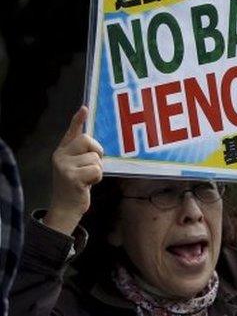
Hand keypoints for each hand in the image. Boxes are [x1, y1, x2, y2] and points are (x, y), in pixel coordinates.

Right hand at [47, 106, 103, 234]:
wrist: (65, 208)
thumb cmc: (76, 186)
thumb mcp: (77, 167)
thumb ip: (82, 154)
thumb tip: (93, 142)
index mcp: (62, 151)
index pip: (71, 132)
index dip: (78, 120)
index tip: (85, 108)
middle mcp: (60, 155)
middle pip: (88, 140)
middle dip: (98, 153)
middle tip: (92, 166)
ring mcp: (64, 166)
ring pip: (95, 158)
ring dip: (98, 169)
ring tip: (87, 179)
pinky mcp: (71, 177)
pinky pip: (96, 170)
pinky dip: (97, 178)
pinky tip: (88, 184)